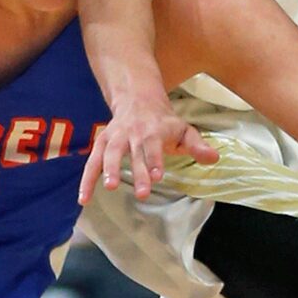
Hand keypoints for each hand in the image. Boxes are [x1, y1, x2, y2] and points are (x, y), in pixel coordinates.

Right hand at [77, 84, 217, 202]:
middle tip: (142, 194)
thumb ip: (197, 145)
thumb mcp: (183, 129)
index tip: (158, 176)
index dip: (155, 160)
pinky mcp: (101, 143)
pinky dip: (86, 180)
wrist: (137, 98)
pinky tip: (84, 199)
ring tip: (110, 188)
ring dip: (108, 170)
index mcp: (153, 130)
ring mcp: (114, 137)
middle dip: (137, 172)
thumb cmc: (164, 121)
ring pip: (109, 153)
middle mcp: (132, 133)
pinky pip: (91, 162)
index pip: (153, 146)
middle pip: (132, 152)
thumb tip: (214, 158)